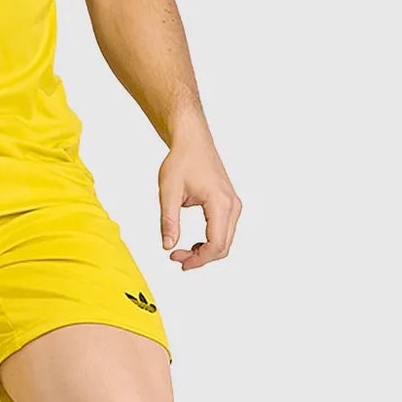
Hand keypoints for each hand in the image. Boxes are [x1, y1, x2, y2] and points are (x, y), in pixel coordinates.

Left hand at [160, 133, 240, 267]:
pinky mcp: (230, 205)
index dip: (198, 259)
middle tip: (177, 257)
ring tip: (182, 251)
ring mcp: (233, 205)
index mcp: (219, 202)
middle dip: (200, 258)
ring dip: (206, 252)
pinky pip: (225, 232)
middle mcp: (232, 205)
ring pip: (225, 241)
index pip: (216, 244)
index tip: (178, 260)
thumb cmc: (182, 161)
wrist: (193, 142)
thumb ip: (168, 221)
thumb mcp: (168, 192)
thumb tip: (167, 246)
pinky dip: (211, 242)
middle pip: (223, 247)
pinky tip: (194, 243)